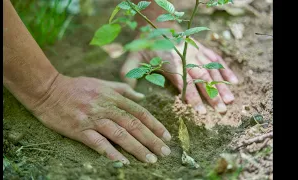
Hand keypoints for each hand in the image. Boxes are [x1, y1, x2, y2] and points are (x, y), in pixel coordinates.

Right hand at [29, 74, 171, 163]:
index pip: (139, 112)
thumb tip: (142, 97)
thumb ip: (123, 89)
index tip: (166, 136)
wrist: (48, 90)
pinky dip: (111, 152)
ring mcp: (93, 118)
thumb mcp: (102, 83)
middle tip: (165, 152)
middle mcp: (106, 107)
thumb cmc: (76, 87)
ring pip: (120, 134)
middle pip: (133, 124)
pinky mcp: (79, 129)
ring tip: (150, 159)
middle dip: (151, 139)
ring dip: (137, 148)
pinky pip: (98, 142)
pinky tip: (123, 162)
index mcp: (112, 96)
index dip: (154, 124)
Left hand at [120, 39, 237, 113]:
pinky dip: (226, 70)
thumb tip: (128, 91)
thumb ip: (129, 72)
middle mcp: (187, 58)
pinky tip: (234, 81)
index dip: (192, 96)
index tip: (199, 111)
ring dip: (221, 85)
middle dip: (212, 95)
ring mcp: (197, 53)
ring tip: (230, 100)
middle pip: (202, 79)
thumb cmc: (146, 45)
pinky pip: (217, 60)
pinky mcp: (203, 49)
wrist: (158, 23)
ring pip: (212, 70)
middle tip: (220, 111)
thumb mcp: (133, 57)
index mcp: (170, 62)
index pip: (183, 82)